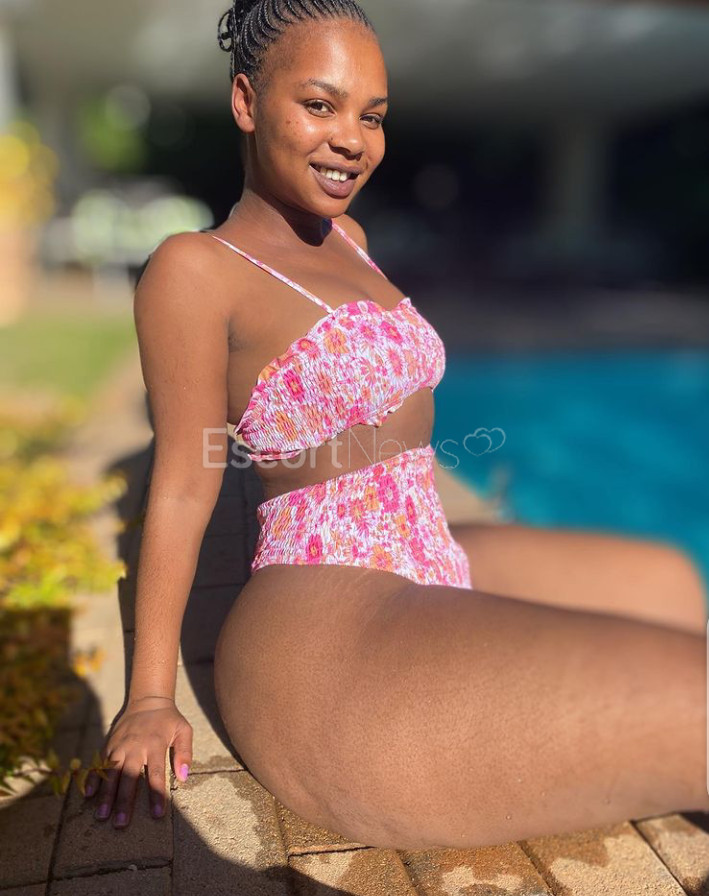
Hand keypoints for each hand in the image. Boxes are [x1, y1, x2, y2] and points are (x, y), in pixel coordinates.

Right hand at [83, 695, 192, 827]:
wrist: (147, 700)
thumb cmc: (168, 720)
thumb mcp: (184, 730)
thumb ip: (185, 752)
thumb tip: (184, 777)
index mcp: (155, 744)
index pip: (156, 773)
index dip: (156, 794)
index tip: (156, 814)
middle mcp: (134, 746)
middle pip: (129, 777)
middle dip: (124, 801)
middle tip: (121, 824)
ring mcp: (119, 746)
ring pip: (111, 773)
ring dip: (106, 795)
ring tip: (102, 816)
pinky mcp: (109, 744)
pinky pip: (99, 764)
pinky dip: (93, 778)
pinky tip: (88, 795)